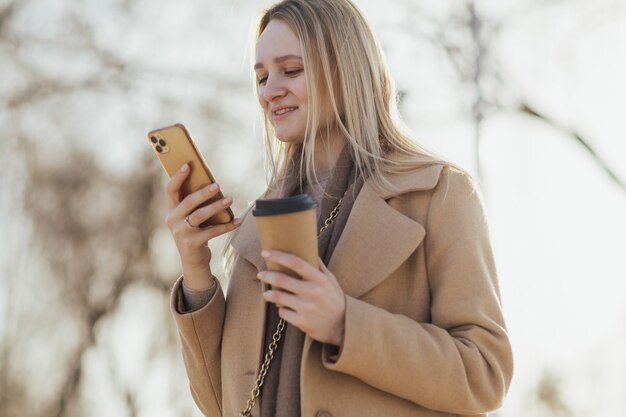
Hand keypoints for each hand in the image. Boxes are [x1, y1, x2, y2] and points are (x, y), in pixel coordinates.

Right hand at [164, 163, 241, 287]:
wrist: (193, 260)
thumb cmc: (195, 232)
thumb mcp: (191, 217)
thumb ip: (196, 203)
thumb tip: (214, 185)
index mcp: (171, 210)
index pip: (170, 190)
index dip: (178, 177)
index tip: (188, 165)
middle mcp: (173, 220)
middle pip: (188, 202)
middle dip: (203, 193)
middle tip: (217, 185)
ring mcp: (181, 233)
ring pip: (199, 216)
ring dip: (216, 207)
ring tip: (230, 199)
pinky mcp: (192, 244)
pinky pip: (212, 231)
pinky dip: (227, 226)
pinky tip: (238, 221)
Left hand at [257, 250, 345, 346]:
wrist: (343, 326)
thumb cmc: (334, 299)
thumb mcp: (331, 280)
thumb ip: (319, 266)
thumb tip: (308, 249)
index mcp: (320, 279)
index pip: (296, 262)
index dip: (278, 256)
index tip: (265, 252)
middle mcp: (313, 292)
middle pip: (282, 280)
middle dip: (267, 276)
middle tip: (261, 274)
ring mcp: (307, 308)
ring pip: (278, 298)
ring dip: (269, 295)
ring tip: (267, 294)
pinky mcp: (302, 322)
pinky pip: (283, 312)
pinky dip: (281, 309)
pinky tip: (284, 308)